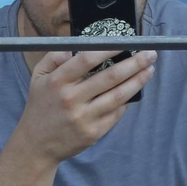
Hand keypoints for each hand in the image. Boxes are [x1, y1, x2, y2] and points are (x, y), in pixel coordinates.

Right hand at [14, 49, 156, 163]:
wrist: (36, 145)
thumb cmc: (40, 106)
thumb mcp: (38, 77)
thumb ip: (54, 57)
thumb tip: (74, 47)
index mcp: (58, 82)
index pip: (87, 59)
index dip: (109, 48)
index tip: (126, 41)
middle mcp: (72, 99)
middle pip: (109, 77)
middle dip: (134, 63)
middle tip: (150, 54)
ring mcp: (84, 118)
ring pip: (118, 96)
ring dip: (138, 81)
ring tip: (149, 70)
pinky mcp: (93, 132)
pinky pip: (116, 113)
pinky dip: (127, 101)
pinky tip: (135, 89)